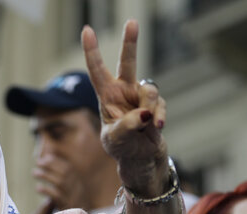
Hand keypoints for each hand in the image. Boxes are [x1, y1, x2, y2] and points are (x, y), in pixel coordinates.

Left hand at [33, 155, 92, 210]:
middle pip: (65, 172)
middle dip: (50, 165)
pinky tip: (38, 188)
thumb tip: (47, 165)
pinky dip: (47, 190)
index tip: (44, 158)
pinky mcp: (68, 207)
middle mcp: (78, 188)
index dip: (56, 161)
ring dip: (46, 175)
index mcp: (78, 183)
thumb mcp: (70, 191)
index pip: (68, 168)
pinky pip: (57, 196)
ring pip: (60, 182)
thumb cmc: (71, 206)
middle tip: (38, 163)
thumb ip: (62, 180)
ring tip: (35, 173)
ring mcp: (73, 197)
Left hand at [82, 22, 168, 197]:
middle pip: (128, 62)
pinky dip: (159, 117)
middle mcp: (124, 91)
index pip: (97, 70)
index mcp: (106, 95)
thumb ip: (126, 126)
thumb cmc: (121, 147)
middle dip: (130, 42)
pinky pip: (160, 106)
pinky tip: (156, 127)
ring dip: (148, 107)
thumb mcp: (114, 139)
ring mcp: (142, 97)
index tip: (87, 30)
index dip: (92, 50)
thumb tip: (144, 114)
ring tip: (147, 125)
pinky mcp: (157, 106)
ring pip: (148, 91)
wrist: (140, 159)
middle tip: (131, 22)